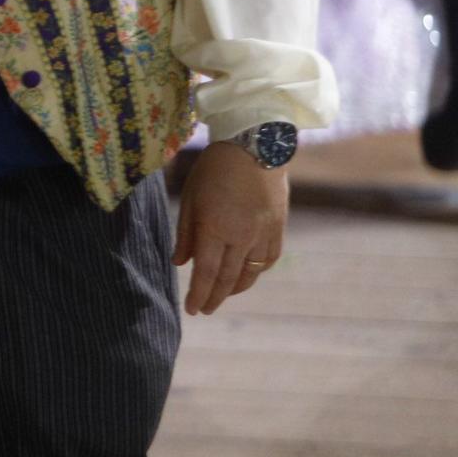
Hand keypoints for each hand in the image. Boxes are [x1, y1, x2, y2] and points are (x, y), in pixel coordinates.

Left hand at [173, 141, 288, 316]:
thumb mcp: (191, 196)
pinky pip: (267, 261)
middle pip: (227, 278)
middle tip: (205, 310)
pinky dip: (255, 273)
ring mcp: (263, 235)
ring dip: (234, 289)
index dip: (198, 294)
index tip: (191, 309)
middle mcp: (241, 237)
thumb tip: (180, 263)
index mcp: (215, 228)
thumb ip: (185, 232)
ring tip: (222, 295)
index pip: (205, 272)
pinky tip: (246, 276)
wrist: (255, 146)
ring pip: (250, 274)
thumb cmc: (215, 168)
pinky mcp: (278, 229)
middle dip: (214, 297)